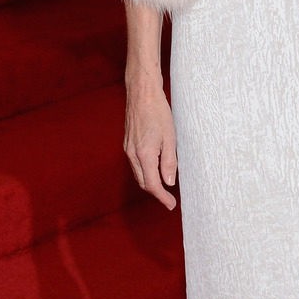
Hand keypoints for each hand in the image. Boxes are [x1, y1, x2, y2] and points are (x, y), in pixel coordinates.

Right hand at [124, 73, 177, 209]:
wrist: (141, 93)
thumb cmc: (158, 112)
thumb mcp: (170, 138)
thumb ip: (169, 162)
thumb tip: (168, 182)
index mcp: (144, 154)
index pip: (152, 184)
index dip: (162, 197)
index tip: (171, 204)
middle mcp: (133, 154)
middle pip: (143, 182)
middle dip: (156, 192)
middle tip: (170, 199)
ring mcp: (128, 148)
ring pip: (138, 174)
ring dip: (150, 182)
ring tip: (164, 187)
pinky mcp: (127, 143)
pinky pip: (135, 164)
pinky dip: (145, 172)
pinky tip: (154, 170)